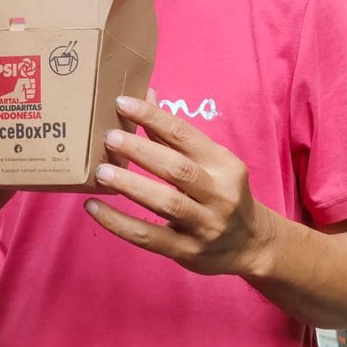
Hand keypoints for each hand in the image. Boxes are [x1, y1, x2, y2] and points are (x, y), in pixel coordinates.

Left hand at [85, 91, 276, 277]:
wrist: (251, 245)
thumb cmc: (221, 193)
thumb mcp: (210, 162)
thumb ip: (175, 135)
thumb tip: (147, 95)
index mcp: (224, 164)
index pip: (185, 134)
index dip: (153, 117)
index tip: (122, 103)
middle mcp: (219, 194)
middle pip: (177, 168)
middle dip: (141, 151)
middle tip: (109, 137)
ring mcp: (205, 225)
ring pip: (166, 203)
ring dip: (131, 185)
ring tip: (101, 172)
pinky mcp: (188, 251)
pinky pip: (149, 237)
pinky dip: (119, 223)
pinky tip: (94, 207)